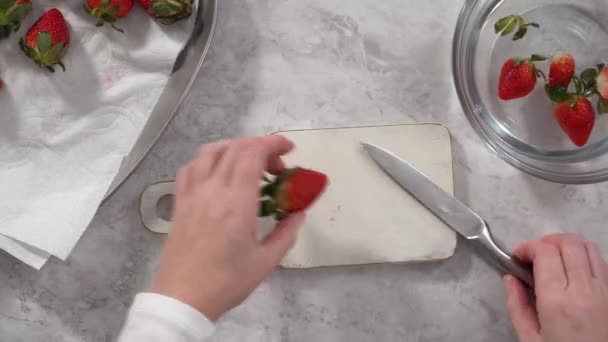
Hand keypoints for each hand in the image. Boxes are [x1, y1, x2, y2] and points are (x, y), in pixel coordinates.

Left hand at [151, 136, 304, 319]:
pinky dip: (209, 160)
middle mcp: (212, 190)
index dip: (273, 144)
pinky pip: (192, 167)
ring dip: (234, 148)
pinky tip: (219, 174)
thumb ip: (286, 232)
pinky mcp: (180, 202)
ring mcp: (192, 194)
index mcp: (236, 202)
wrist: (183, 298)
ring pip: (210, 151)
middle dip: (260, 147)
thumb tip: (298, 212)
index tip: (289, 149)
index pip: (253, 154)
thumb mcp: (266, 261)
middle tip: (276, 167)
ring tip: (248, 163)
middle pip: (235, 148)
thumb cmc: (227, 282)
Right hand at [504, 233, 607, 341]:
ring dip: (567, 246)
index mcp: (557, 302)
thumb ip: (517, 306)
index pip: (545, 252)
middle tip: (534, 256)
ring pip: (588, 246)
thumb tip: (510, 279)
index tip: (517, 257)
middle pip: (568, 242)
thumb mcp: (530, 340)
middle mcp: (584, 290)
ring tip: (554, 259)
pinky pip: (601, 261)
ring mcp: (605, 290)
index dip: (527, 247)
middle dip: (546, 241)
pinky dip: (585, 257)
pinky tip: (573, 272)